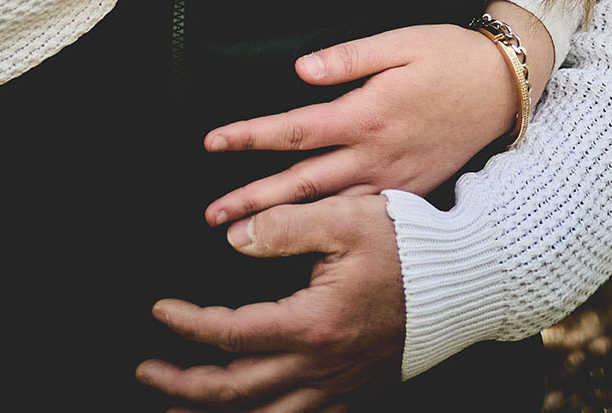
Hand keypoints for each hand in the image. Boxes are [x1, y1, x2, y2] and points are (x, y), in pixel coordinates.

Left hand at [136, 194, 402, 410]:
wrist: (465, 282)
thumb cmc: (407, 245)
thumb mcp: (345, 218)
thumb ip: (285, 225)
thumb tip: (235, 237)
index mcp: (312, 324)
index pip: (232, 334)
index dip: (188, 325)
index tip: (159, 309)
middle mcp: (320, 366)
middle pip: (237, 390)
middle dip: (184, 382)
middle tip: (146, 369)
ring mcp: (339, 383)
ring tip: (180, 407)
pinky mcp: (355, 386)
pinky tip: (255, 411)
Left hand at [199, 25, 520, 228]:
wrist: (504, 89)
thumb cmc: (449, 57)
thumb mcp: (400, 43)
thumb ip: (347, 58)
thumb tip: (299, 71)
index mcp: (367, 114)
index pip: (294, 129)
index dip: (250, 137)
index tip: (211, 143)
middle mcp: (376, 156)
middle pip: (302, 182)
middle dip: (253, 201)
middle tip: (211, 218)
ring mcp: (394, 181)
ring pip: (326, 208)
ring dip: (280, 223)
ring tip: (238, 238)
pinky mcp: (410, 192)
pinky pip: (360, 217)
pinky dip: (327, 234)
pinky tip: (302, 246)